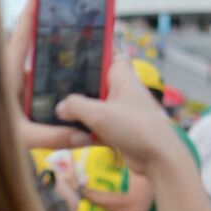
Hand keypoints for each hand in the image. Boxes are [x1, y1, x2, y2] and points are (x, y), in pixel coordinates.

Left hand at [5, 0, 91, 150]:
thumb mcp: (20, 136)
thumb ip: (52, 135)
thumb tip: (84, 135)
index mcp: (6, 72)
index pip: (21, 35)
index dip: (31, 11)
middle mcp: (12, 76)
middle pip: (37, 47)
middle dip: (56, 34)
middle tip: (76, 18)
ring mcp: (17, 87)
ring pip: (42, 70)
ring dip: (61, 65)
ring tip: (86, 56)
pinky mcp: (21, 99)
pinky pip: (43, 87)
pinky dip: (58, 85)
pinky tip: (77, 89)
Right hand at [55, 58, 185, 175]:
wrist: (158, 158)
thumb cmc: (135, 128)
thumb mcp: (99, 113)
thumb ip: (75, 106)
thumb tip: (60, 108)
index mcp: (123, 77)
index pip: (109, 55)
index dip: (94, 51)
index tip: (73, 51)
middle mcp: (122, 91)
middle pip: (95, 83)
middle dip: (77, 86)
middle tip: (52, 86)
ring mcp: (120, 111)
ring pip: (93, 106)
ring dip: (78, 112)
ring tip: (52, 110)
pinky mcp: (118, 130)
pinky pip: (95, 125)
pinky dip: (84, 129)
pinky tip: (66, 133)